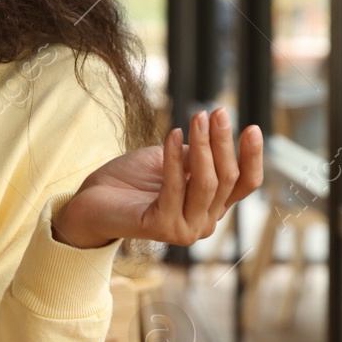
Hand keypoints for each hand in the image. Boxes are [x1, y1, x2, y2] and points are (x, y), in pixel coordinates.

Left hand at [51, 106, 262, 248]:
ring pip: (206, 182)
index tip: (252, 127)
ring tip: (198, 118)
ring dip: (203, 146)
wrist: (89, 202)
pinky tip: (172, 134)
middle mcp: (204, 223)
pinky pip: (175, 187)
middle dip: (223, 142)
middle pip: (227, 179)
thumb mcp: (170, 160)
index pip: (244, 183)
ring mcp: (186, 229)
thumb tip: (217, 134)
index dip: (251, 157)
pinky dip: (175, 159)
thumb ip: (196, 155)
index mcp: (211, 207)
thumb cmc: (130, 180)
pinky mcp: (163, 228)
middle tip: (217, 112)